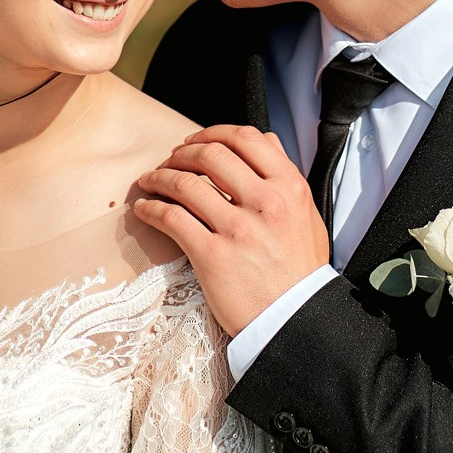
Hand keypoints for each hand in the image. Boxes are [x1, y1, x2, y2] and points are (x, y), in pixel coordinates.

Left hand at [133, 125, 330, 338]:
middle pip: (211, 154)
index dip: (213, 133)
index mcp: (289, 187)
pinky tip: (145, 209)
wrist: (295, 320)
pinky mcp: (213, 255)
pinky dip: (151, 209)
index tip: (195, 142)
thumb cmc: (299, 271)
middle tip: (170, 160)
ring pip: (186, 183)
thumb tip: (263, 141)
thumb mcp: (307, 216)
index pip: (246, 138)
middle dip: (182, 153)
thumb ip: (284, 177)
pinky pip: (172, 218)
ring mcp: (238, 228)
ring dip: (160, 177)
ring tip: (150, 181)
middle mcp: (265, 202)